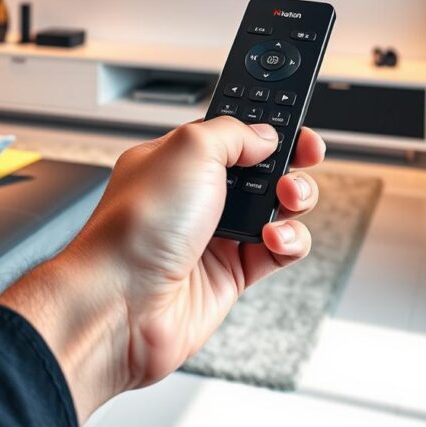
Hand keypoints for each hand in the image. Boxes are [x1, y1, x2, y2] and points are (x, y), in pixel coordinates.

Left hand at [0, 119, 323, 421]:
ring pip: (278, 207)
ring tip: (286, 198)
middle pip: (263, 167)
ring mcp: (216, 234)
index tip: (294, 121)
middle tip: (304, 156)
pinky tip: (274, 238)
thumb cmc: (134, 228)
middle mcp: (198, 194)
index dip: (266, 124)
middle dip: (290, 159)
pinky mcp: (232, 272)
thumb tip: (264, 135)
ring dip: (294, 198)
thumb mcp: (188, 149)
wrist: (121, 305)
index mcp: (180, 158)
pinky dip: (289, 241)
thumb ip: (233, 132)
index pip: (234, 132)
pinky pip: (280, 249)